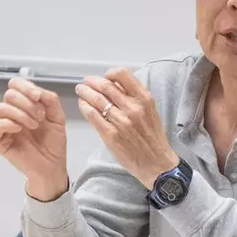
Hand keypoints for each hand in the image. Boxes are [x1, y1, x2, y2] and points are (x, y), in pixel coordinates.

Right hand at [0, 78, 67, 200]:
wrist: (52, 166)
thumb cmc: (53, 145)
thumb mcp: (57, 117)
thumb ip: (50, 100)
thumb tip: (37, 90)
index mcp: (25, 105)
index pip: (15, 85)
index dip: (25, 87)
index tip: (38, 96)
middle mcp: (13, 114)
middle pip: (9, 95)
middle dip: (26, 102)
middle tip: (39, 116)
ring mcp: (4, 127)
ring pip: (1, 108)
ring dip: (20, 114)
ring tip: (34, 125)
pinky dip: (7, 123)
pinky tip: (19, 129)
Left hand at [76, 68, 178, 189]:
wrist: (155, 162)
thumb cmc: (152, 137)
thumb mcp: (150, 110)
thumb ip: (135, 96)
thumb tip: (116, 83)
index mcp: (144, 99)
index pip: (123, 75)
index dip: (109, 73)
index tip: (104, 77)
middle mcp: (133, 108)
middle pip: (105, 86)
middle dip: (91, 82)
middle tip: (85, 82)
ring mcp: (121, 121)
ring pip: (96, 99)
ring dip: (85, 92)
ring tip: (80, 91)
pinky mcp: (110, 134)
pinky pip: (92, 115)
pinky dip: (84, 107)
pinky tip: (82, 105)